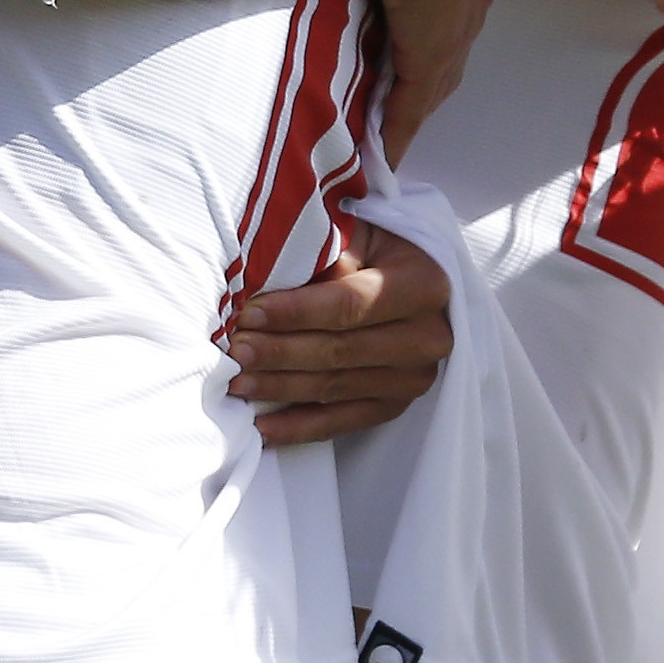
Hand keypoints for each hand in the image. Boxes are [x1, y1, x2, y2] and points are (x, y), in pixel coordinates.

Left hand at [229, 221, 453, 445]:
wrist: (411, 279)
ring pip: (336, 388)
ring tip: (237, 383)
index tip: (250, 314)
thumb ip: (326, 255)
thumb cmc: (375, 248)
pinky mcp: (396, 405)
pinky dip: (299, 428)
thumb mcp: (358, 234)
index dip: (296, 312)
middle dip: (280, 352)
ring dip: (281, 388)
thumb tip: (269, 283)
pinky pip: (342, 422)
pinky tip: (262, 428)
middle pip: (339, 351)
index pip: (348, 304)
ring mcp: (413, 378)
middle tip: (236, 351)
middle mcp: (427, 338)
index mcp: (423, 285)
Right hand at [372, 0, 491, 164]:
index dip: (419, 30)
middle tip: (385, 107)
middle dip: (418, 80)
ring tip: (378, 139)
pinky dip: (396, 132)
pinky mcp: (431, 51)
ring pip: (429, 81)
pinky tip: (378, 156)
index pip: (441, 5)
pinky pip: (411, 103)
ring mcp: (452, 25)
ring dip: (404, 111)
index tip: (395, 50)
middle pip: (442, 50)